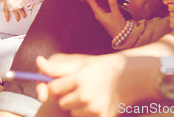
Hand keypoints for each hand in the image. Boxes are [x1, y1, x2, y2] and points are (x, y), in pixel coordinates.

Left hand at [0, 0, 26, 21]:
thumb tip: (8, 1)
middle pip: (5, 10)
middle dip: (6, 16)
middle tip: (7, 20)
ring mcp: (11, 3)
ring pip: (13, 12)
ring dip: (16, 17)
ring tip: (18, 20)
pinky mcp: (17, 6)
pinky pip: (19, 12)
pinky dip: (22, 14)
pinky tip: (24, 16)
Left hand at [36, 53, 159, 116]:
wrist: (135, 77)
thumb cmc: (107, 67)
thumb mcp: (84, 62)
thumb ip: (59, 65)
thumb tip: (38, 62)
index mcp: (80, 77)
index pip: (53, 88)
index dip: (56, 86)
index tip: (64, 83)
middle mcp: (86, 93)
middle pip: (62, 103)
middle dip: (67, 97)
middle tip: (82, 88)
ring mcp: (95, 108)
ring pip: (73, 112)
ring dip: (78, 106)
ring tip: (92, 95)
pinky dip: (89, 114)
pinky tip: (99, 104)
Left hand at [76, 0, 126, 37]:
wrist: (123, 36)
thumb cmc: (118, 26)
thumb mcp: (116, 14)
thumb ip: (113, 3)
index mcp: (99, 13)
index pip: (90, 2)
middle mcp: (98, 13)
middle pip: (90, 2)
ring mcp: (102, 14)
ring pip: (94, 3)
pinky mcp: (106, 14)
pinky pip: (99, 5)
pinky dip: (96, 0)